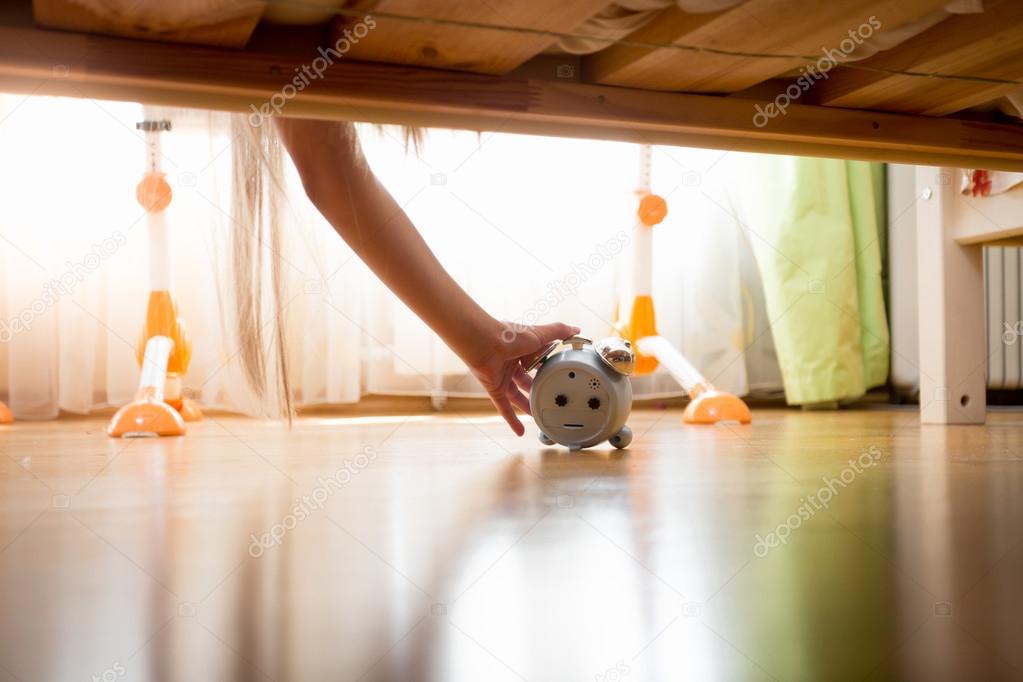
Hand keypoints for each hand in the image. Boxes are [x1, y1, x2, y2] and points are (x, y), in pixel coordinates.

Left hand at [464, 321, 579, 436]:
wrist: (484, 343)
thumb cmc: (510, 335)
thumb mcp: (540, 333)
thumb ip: (559, 332)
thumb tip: (576, 330)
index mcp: (523, 348)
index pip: (539, 359)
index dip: (548, 366)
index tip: (559, 374)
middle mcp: (512, 362)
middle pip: (528, 379)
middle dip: (538, 388)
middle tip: (552, 397)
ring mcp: (503, 377)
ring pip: (518, 395)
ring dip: (528, 405)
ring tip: (540, 415)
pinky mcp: (494, 388)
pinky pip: (504, 407)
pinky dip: (511, 419)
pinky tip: (520, 431)